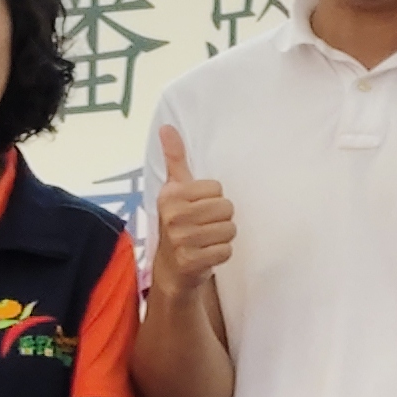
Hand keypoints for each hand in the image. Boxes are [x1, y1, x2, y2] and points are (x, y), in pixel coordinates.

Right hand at [153, 126, 234, 298]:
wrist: (171, 270)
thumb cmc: (179, 223)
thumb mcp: (175, 190)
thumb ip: (175, 159)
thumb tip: (167, 127)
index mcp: (170, 195)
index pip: (217, 188)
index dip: (213, 200)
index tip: (198, 209)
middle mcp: (172, 216)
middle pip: (226, 208)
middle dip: (221, 219)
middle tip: (204, 227)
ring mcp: (180, 240)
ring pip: (229, 229)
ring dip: (223, 237)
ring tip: (206, 241)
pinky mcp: (190, 261)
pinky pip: (226, 250)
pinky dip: (221, 254)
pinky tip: (207, 255)